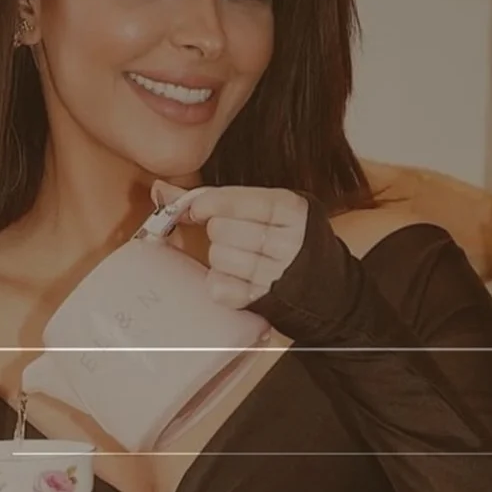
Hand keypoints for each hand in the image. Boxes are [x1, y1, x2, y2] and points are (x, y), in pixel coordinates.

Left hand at [151, 180, 309, 308]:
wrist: (331, 291)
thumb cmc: (292, 242)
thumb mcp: (270, 210)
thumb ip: (219, 198)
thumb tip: (160, 189)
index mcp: (290, 208)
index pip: (234, 200)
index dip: (207, 205)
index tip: (198, 210)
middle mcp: (288, 239)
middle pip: (220, 229)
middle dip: (221, 233)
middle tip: (238, 238)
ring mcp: (278, 273)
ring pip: (217, 257)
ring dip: (221, 260)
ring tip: (244, 260)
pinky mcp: (266, 302)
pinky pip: (219, 288)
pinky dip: (222, 285)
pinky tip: (241, 281)